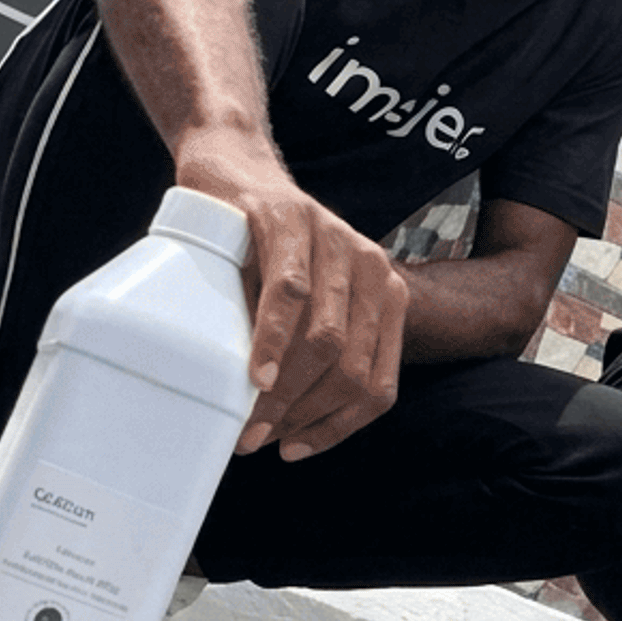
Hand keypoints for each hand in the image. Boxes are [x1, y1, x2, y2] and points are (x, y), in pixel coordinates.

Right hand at [174, 132, 407, 458]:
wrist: (235, 170)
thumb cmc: (265, 250)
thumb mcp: (306, 303)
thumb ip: (310, 351)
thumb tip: (280, 426)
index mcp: (386, 297)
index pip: (378, 384)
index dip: (338, 427)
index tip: (294, 450)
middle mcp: (373, 269)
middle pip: (352, 369)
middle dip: (305, 415)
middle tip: (257, 438)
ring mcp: (335, 241)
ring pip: (326, 339)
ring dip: (287, 390)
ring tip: (250, 419)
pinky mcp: (291, 221)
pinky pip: (291, 294)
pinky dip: (274, 341)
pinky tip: (257, 373)